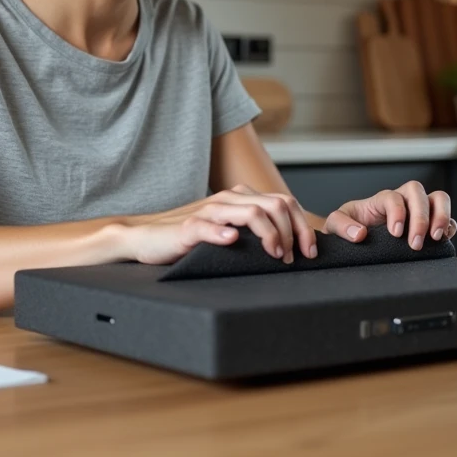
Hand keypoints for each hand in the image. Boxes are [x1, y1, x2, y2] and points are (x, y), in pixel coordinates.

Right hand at [118, 185, 317, 265]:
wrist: (146, 237)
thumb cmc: (190, 238)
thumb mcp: (228, 230)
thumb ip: (253, 230)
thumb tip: (290, 246)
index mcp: (241, 198)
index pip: (284, 202)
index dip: (302, 226)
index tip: (310, 251)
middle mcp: (229, 199)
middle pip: (276, 204)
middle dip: (293, 231)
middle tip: (294, 258)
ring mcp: (209, 211)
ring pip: (251, 212)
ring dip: (270, 234)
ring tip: (275, 255)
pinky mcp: (189, 227)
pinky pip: (209, 226)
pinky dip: (224, 233)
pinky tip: (233, 241)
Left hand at [324, 181, 455, 249]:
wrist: (356, 240)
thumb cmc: (347, 229)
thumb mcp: (335, 225)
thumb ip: (341, 225)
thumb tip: (359, 234)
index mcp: (380, 200)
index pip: (392, 196)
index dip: (397, 211)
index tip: (395, 233)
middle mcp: (402, 200)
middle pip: (417, 192)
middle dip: (420, 217)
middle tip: (415, 243)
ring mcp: (418, 210)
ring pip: (438, 198)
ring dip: (441, 215)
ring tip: (436, 237)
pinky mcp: (430, 224)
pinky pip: (447, 218)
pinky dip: (450, 226)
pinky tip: (444, 239)